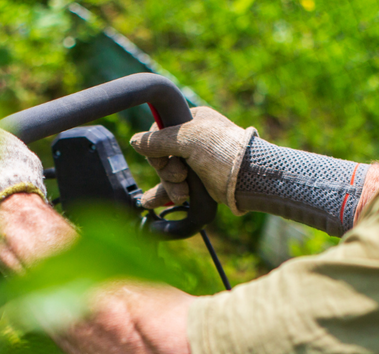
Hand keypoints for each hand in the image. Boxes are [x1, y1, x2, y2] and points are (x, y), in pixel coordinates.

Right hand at [130, 107, 256, 214]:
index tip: (162, 159)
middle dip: (166, 171)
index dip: (156, 148)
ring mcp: (195, 161)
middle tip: (180, 176)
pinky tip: (150, 203)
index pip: (159, 130)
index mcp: (192, 120)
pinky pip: (173, 186)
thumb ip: (158, 140)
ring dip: (168, 185)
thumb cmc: (222, 152)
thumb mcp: (187, 139)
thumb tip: (134, 141)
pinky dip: (164, 194)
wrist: (248, 178)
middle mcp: (193, 139)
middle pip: (161, 155)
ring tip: (181, 195)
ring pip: (167, 173)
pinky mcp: (198, 180)